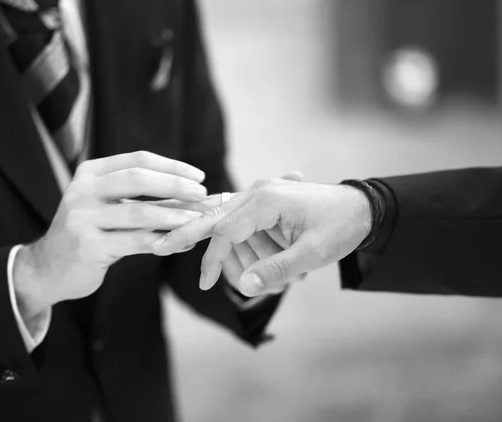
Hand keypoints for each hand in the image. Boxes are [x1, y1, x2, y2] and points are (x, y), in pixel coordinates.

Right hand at [14, 151, 207, 319]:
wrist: (48, 269)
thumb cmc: (89, 234)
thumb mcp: (109, 208)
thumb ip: (143, 200)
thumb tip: (193, 198)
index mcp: (89, 173)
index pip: (137, 160)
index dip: (172, 166)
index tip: (199, 177)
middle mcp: (82, 190)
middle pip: (137, 179)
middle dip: (175, 185)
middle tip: (202, 195)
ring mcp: (82, 218)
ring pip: (138, 212)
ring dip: (173, 217)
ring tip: (197, 222)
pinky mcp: (88, 247)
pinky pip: (134, 242)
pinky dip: (162, 242)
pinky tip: (181, 244)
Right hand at [153, 175, 370, 295]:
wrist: (364, 207)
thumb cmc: (342, 228)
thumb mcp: (313, 254)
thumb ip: (276, 270)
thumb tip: (243, 288)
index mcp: (266, 200)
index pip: (225, 231)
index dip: (212, 259)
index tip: (205, 284)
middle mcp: (258, 191)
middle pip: (213, 214)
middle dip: (186, 232)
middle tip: (157, 245)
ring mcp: (261, 193)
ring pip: (226, 218)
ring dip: (231, 248)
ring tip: (267, 268)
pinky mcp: (265, 200)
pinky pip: (240, 217)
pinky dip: (232, 233)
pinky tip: (235, 242)